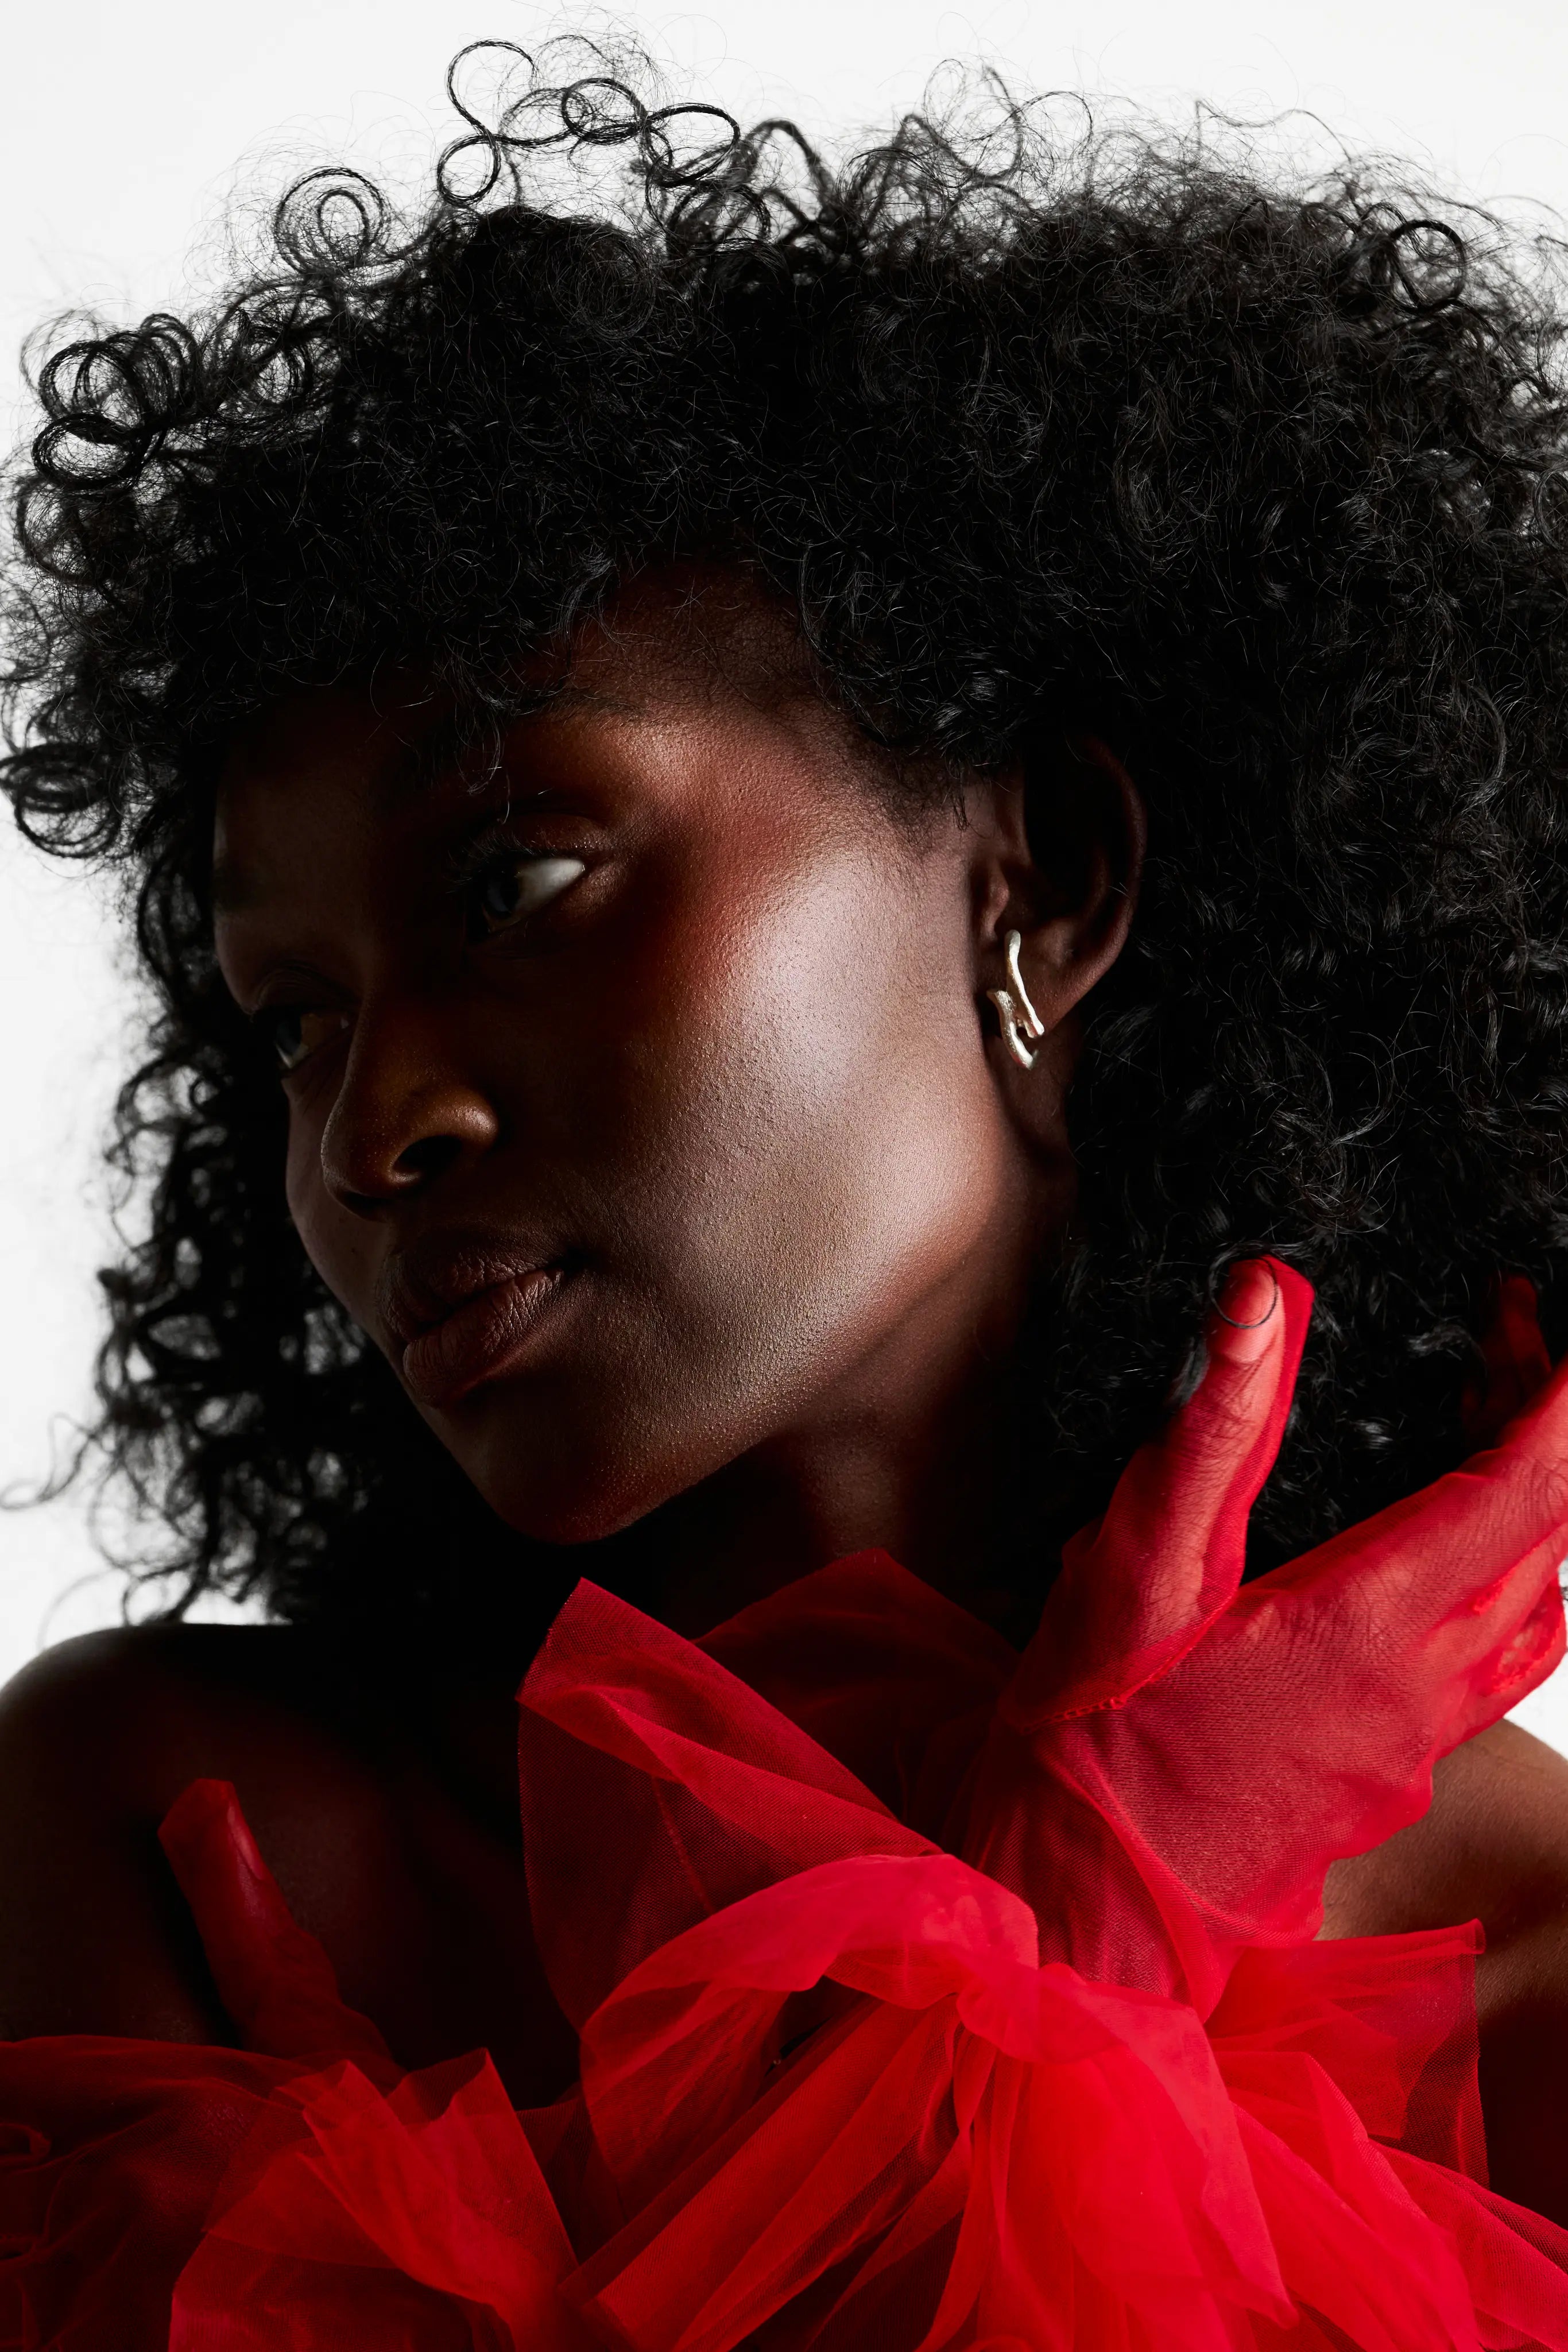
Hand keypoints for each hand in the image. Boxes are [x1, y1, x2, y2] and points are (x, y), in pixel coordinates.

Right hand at [962, 1259, 1567, 2011]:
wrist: (1089, 1908)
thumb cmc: (1099, 1740)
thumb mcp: (1136, 1565)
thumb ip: (1212, 1427)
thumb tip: (1264, 1294)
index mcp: (1371, 1623)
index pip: (1528, 1485)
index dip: (1563, 1392)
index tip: (1554, 1317)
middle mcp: (1426, 1686)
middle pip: (1551, 1532)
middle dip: (1548, 1421)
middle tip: (1505, 1334)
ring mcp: (1423, 1739)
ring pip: (1545, 1602)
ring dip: (1540, 1504)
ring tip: (1487, 1423)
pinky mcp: (1402, 1770)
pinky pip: (1506, 1662)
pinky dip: (1516, 1579)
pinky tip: (1460, 1553)